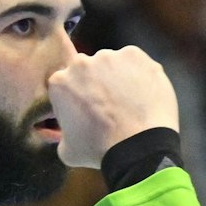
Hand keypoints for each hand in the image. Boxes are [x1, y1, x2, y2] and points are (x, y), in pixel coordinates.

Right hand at [46, 47, 179, 169]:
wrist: (138, 146)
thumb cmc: (100, 150)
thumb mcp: (68, 150)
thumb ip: (63, 135)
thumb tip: (68, 133)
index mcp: (60, 82)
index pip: (67, 85)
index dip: (78, 98)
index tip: (89, 111)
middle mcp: (81, 63)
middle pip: (89, 70)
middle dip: (97, 84)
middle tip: (111, 107)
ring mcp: (109, 57)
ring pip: (113, 65)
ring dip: (119, 78)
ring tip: (131, 102)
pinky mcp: (135, 55)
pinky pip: (136, 63)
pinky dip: (140, 75)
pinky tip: (144, 95)